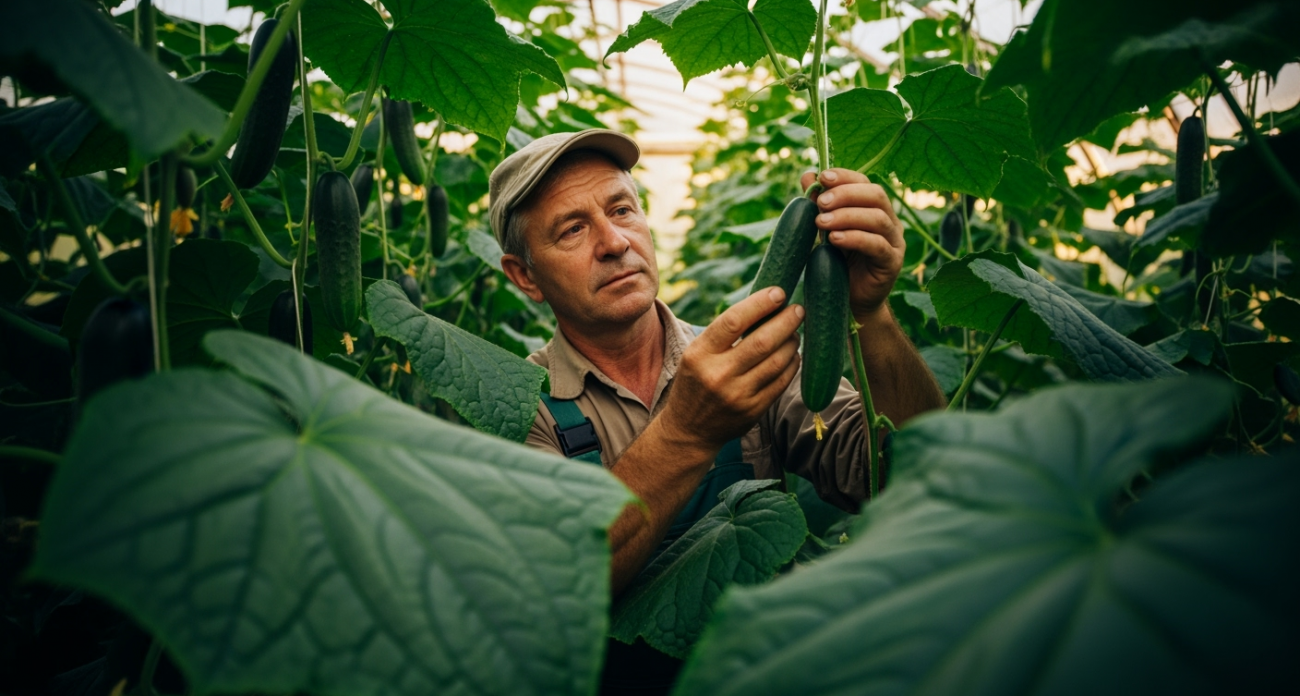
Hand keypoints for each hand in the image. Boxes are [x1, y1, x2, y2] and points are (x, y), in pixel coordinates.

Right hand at [660, 288, 803, 449]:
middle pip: (762, 341)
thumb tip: (764, 304)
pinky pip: (781, 382)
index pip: (734, 321)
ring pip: (777, 361)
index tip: (779, 292)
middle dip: (786, 321)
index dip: (760, 304)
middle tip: (798, 309)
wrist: (688, 430)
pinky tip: (793, 355)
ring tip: (795, 332)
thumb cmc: (696, 382)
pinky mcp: (753, 411)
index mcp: (699, 354)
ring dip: (792, 342)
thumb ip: (724, 334)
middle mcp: (717, 374)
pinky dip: (792, 364)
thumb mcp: (696, 354)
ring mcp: (737, 395)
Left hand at [799, 169, 904, 320]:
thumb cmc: (840, 262)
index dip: (845, 177)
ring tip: (821, 222)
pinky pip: (877, 245)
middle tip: (821, 203)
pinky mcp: (892, 263)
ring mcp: (895, 242)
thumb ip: (820, 205)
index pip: (865, 183)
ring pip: (878, 219)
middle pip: (876, 196)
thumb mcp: (827, 229)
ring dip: (847, 216)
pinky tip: (834, 239)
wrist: (852, 300)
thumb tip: (808, 175)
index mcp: (875, 208)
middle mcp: (890, 221)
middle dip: (846, 194)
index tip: (822, 177)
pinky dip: (855, 238)